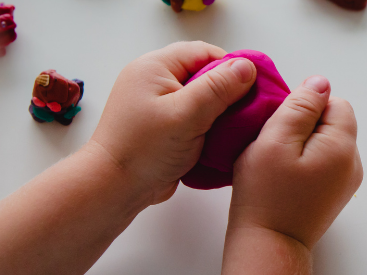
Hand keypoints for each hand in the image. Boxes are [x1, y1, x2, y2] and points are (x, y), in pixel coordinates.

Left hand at [87, 41, 256, 205]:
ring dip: (220, 113)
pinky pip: (193, 118)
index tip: (253, 88)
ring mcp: (156, 105)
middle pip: (203, 75)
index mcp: (154, 67)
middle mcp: (154, 81)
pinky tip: (220, 141)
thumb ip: (218, 88)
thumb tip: (247, 66)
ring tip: (236, 128)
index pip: (203, 53)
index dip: (231, 67)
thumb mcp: (187, 115)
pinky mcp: (161, 127)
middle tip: (247, 111)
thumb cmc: (144, 150)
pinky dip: (208, 128)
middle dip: (228, 92)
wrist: (113, 189)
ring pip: (200, 99)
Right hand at [222, 75, 362, 273]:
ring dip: (302, 143)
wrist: (269, 243)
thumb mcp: (276, 140)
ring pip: (326, 142)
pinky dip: (304, 161)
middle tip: (276, 143)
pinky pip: (323, 162)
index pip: (334, 102)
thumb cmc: (266, 196)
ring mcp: (345, 181)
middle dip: (304, 124)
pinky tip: (285, 175)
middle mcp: (352, 163)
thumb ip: (300, 107)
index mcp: (342, 146)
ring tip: (278, 161)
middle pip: (333, 122)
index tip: (281, 124)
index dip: (305, 105)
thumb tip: (319, 83)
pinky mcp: (333, 193)